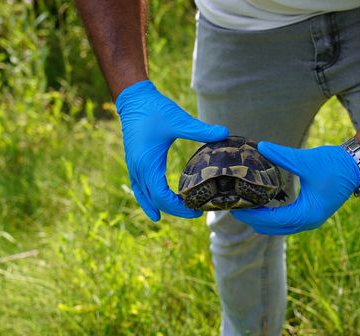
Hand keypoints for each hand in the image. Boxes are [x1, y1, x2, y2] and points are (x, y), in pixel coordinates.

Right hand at [115, 80, 228, 220]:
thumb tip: (225, 132)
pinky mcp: (134, 163)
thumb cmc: (155, 109)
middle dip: (175, 209)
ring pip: (145, 196)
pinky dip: (148, 200)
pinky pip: (139, 188)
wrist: (134, 99)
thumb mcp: (179, 120)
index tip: (196, 211)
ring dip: (161, 206)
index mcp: (147, 163)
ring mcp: (134, 167)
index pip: (162, 197)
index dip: (179, 208)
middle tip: (196, 213)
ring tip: (180, 213)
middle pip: (155, 200)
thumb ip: (201, 129)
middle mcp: (138, 169)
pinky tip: (156, 209)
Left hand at [231, 142, 359, 234]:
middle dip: (254, 220)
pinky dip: (273, 216)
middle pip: (273, 228)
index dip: (252, 215)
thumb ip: (282, 155)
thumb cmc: (334, 165)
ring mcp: (310, 219)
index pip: (271, 220)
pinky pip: (287, 221)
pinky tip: (262, 204)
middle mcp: (308, 222)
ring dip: (263, 219)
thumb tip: (261, 146)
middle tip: (235, 207)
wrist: (357, 166)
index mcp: (306, 214)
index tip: (235, 209)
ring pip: (280, 227)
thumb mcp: (305, 160)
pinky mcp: (311, 213)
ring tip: (245, 206)